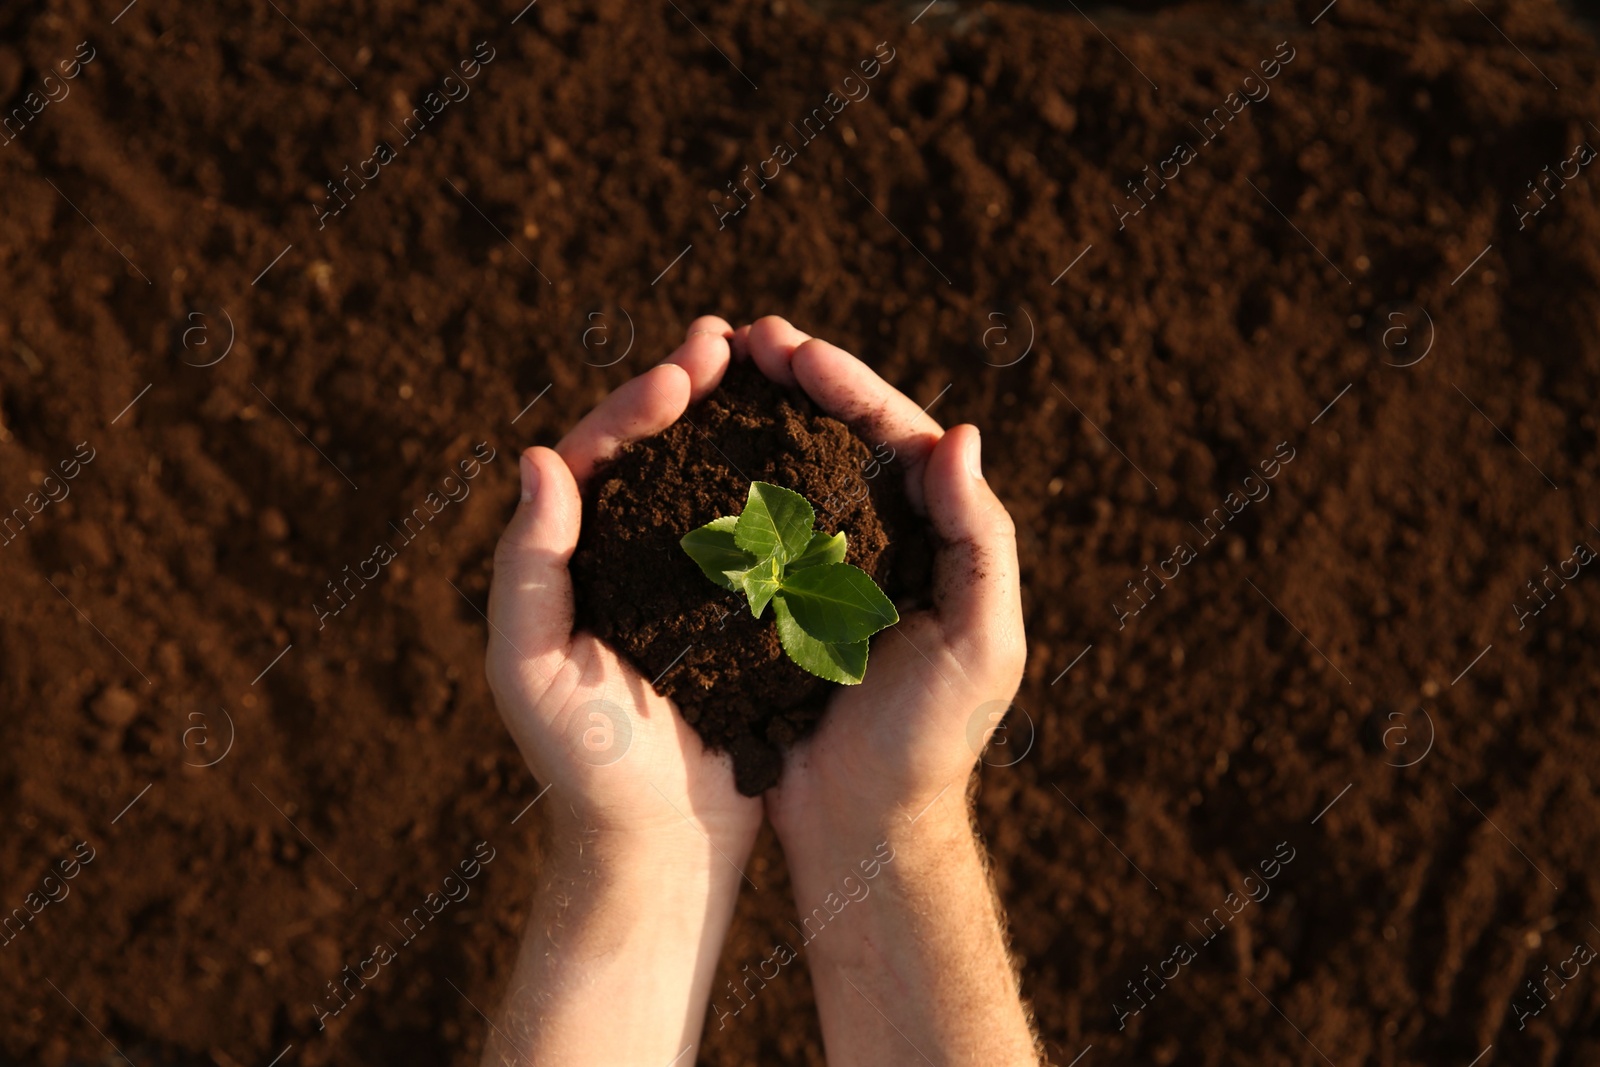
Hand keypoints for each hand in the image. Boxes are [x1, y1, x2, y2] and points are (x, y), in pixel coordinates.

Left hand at [485, 316, 762, 863]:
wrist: (659, 844)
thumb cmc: (584, 762)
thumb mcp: (532, 666)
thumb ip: (526, 566)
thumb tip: (538, 458)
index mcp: (571, 560)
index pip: (598, 459)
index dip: (638, 406)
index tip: (686, 370)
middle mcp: (626, 559)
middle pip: (657, 453)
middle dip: (690, 392)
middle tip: (729, 342)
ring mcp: (685, 583)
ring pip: (710, 482)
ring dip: (737, 426)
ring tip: (772, 373)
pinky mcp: (740, 614)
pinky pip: (758, 534)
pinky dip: (779, 489)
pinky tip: (813, 455)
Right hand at [732, 317, 1026, 849]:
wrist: (866, 827)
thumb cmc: (932, 741)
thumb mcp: (980, 642)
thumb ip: (980, 539)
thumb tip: (961, 434)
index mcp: (934, 537)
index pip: (893, 436)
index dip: (845, 384)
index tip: (792, 347)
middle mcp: (881, 541)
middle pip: (836, 437)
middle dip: (793, 381)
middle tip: (742, 338)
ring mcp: (826, 570)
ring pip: (788, 470)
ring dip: (753, 419)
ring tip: (707, 372)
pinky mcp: (777, 605)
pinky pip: (749, 526)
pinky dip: (722, 483)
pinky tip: (683, 455)